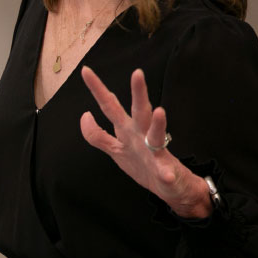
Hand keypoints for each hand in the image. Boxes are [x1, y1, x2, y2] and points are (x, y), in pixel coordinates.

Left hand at [79, 66, 210, 218]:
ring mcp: (156, 153)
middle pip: (138, 112)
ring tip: (159, 112)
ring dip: (157, 124)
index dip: (98, 90)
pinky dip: (166, 172)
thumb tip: (85, 115)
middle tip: (137, 73)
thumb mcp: (116, 149)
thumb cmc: (144, 165)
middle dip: (138, 93)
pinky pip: (165, 172)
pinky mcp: (166, 172)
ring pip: (156, 135)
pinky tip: (166, 174)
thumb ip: (98, 135)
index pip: (110, 107)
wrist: (172, 187)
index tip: (85, 70)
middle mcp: (142, 136)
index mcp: (127, 131)